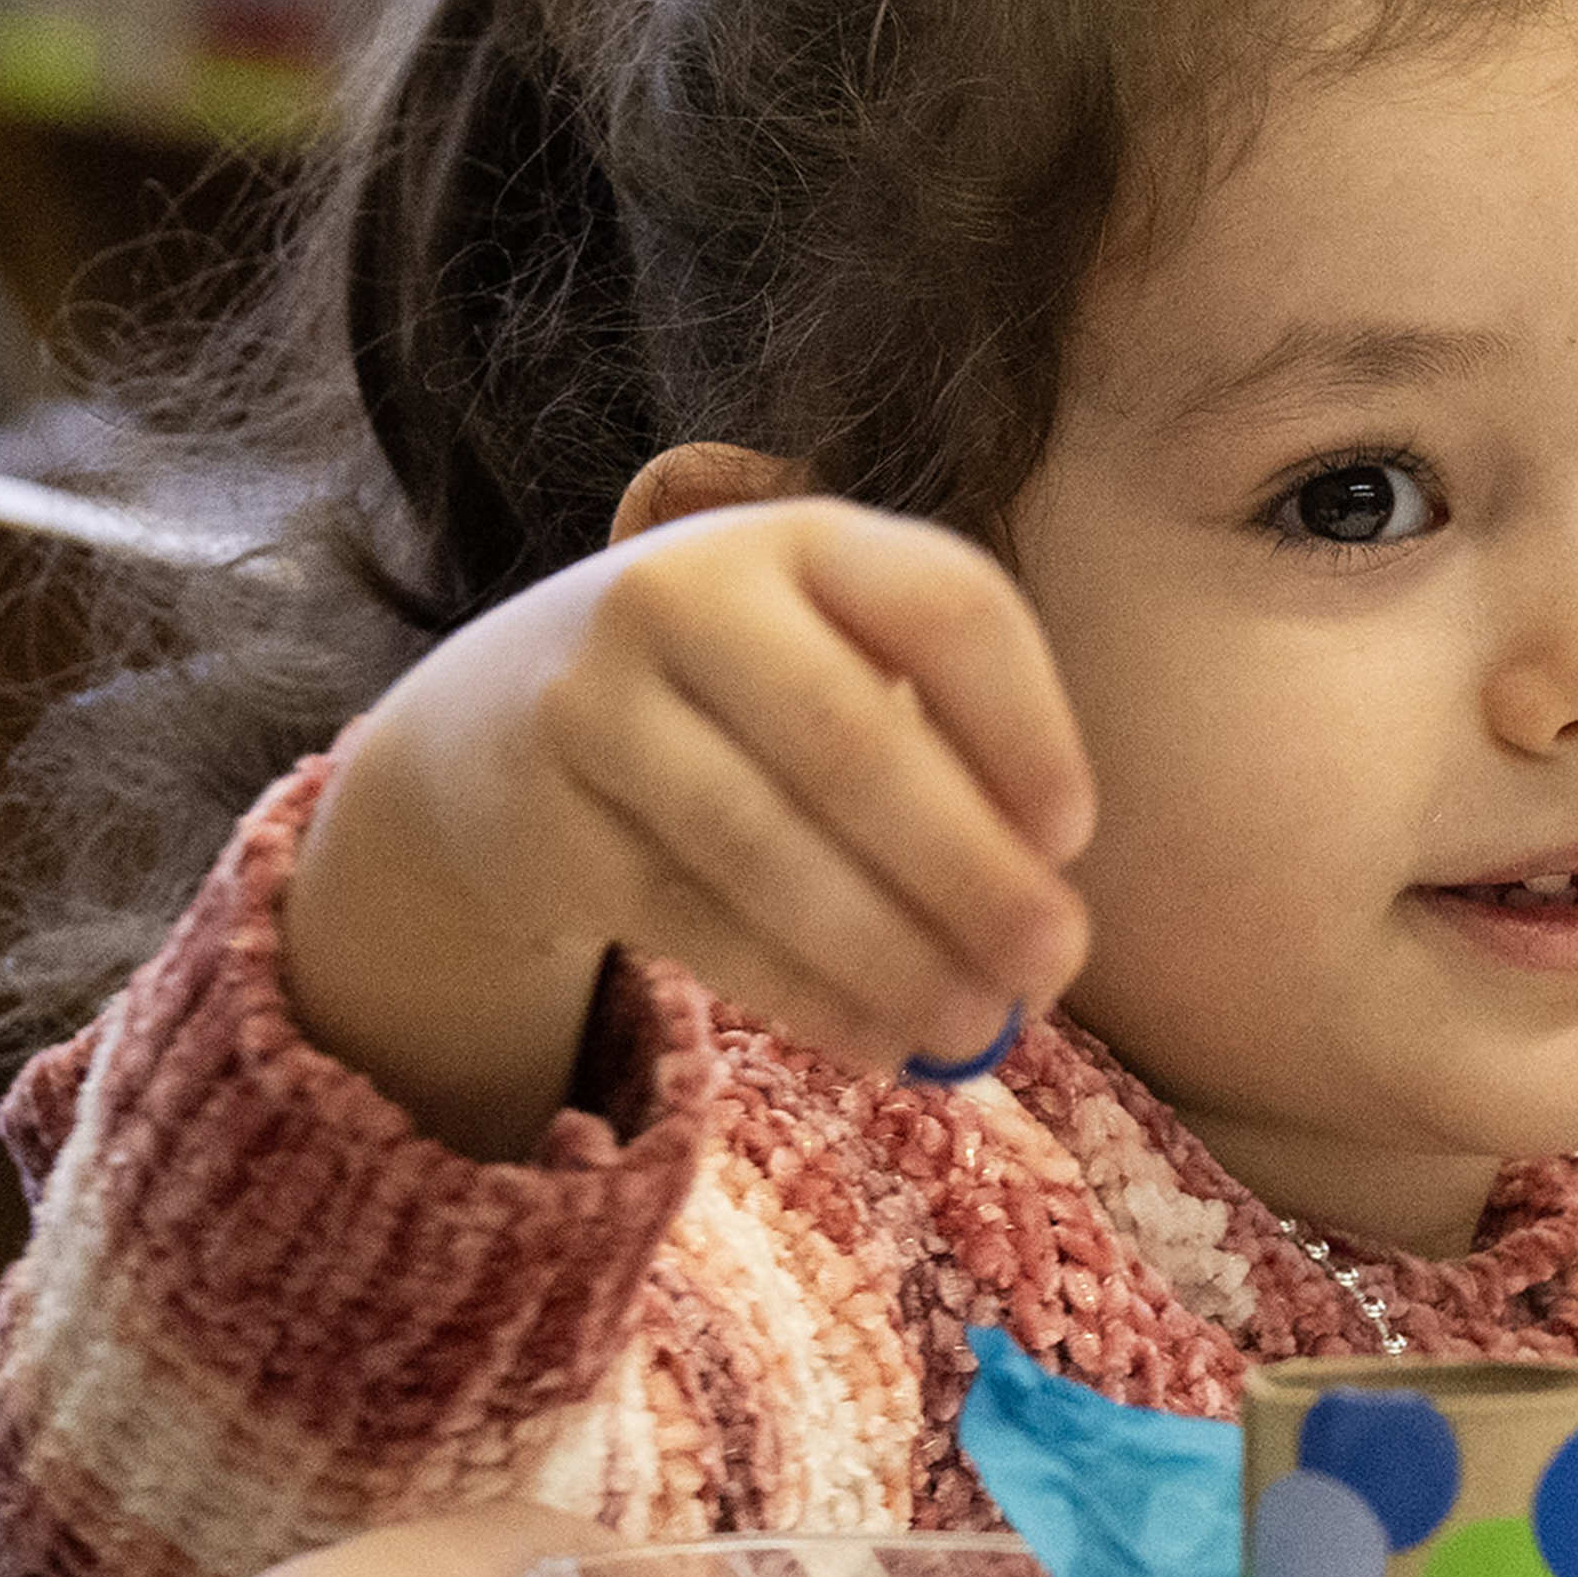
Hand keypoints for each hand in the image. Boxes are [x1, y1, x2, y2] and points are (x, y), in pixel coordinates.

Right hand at [291, 496, 1097, 1159]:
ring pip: (762, 845)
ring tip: (977, 1027)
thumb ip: (943, 752)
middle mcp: (683, 593)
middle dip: (965, 866)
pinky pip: (694, 920)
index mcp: (804, 535)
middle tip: (1051, 962)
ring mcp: (596, 703)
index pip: (945, 606)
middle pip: (849, 737)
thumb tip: (1039, 916)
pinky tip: (884, 1041)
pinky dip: (801, 992)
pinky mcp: (546, 821)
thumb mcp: (836, 661)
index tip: (1072, 838)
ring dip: (887, 951)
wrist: (505, 721)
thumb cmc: (745, 699)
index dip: (1025, 726)